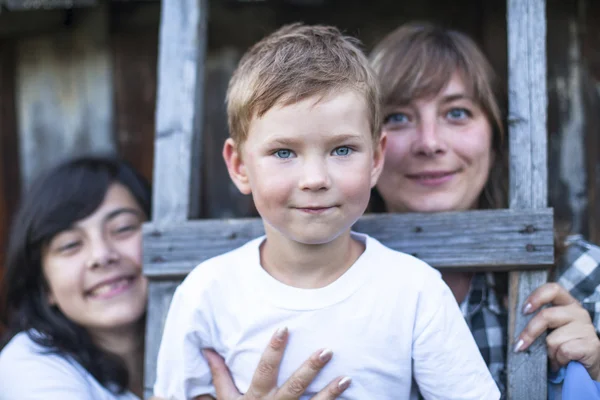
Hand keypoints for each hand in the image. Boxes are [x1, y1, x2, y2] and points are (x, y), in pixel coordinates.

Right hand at [202, 327, 350, 398]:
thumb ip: (220, 375)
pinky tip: (350, 398)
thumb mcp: (226, 399)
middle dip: (310, 368)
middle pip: (295, 386)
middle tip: (327, 350)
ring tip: (346, 377)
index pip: (265, 370)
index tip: (284, 329)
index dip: (274, 350)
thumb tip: (208, 349)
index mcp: (255, 397)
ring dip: (331, 391)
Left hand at [515, 282, 599, 379]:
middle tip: (520, 345)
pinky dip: (559, 360)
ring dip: (549, 352)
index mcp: (566, 303)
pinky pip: (564, 351)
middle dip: (530, 333)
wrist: (585, 366)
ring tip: (554, 355)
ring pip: (553, 339)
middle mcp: (578, 312)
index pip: (553, 289)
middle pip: (546, 316)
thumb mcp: (546, 327)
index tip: (524, 309)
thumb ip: (530, 313)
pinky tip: (563, 361)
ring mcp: (586, 328)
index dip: (537, 296)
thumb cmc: (562, 343)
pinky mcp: (591, 345)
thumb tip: (505, 300)